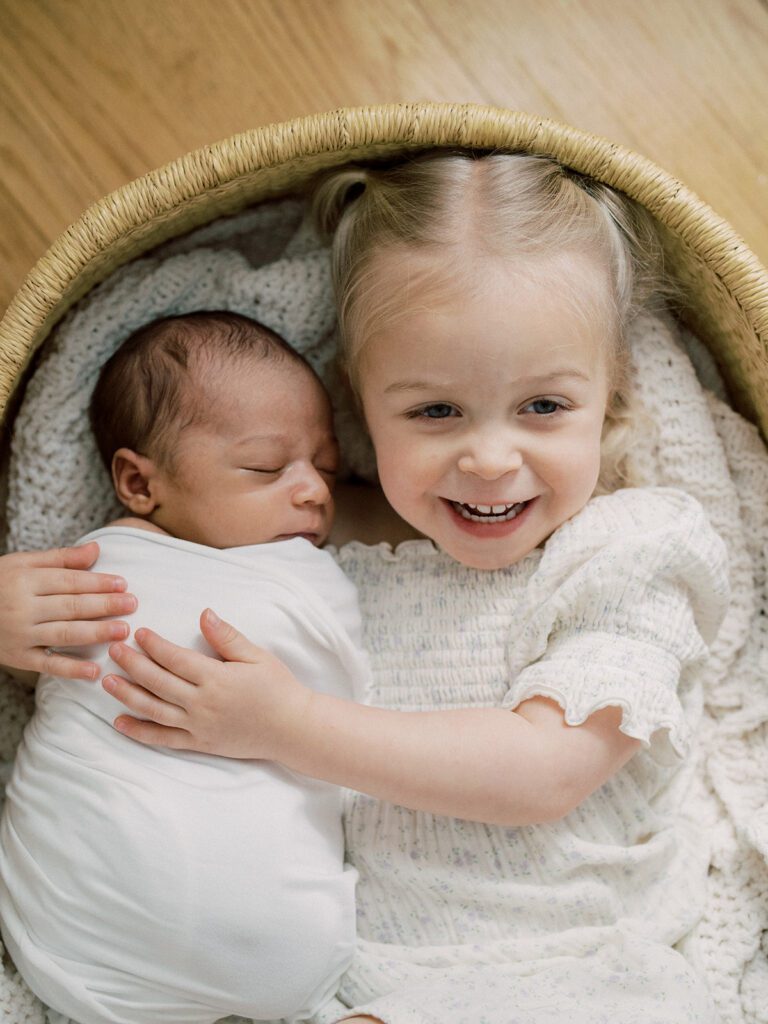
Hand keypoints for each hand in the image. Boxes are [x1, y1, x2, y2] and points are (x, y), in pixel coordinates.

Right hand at [0, 543, 136, 679]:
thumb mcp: (22, 563)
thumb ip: (61, 558)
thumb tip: (96, 550)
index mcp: (25, 580)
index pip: (69, 581)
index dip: (98, 583)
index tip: (123, 584)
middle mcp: (23, 607)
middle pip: (71, 606)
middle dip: (105, 605)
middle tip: (133, 605)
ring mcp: (20, 634)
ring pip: (65, 633)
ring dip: (97, 633)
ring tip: (123, 631)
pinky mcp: (18, 657)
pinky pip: (48, 664)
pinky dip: (71, 669)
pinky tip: (95, 671)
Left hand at [104, 609, 311, 759]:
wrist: (292, 728)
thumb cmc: (278, 688)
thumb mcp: (257, 656)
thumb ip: (227, 637)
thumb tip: (203, 613)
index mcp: (216, 678)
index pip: (175, 659)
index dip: (154, 645)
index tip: (138, 633)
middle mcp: (202, 703)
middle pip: (158, 681)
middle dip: (132, 664)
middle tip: (114, 650)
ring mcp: (198, 726)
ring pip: (154, 710)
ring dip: (127, 695)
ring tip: (107, 681)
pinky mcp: (199, 744)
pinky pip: (163, 739)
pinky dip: (139, 731)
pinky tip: (119, 722)